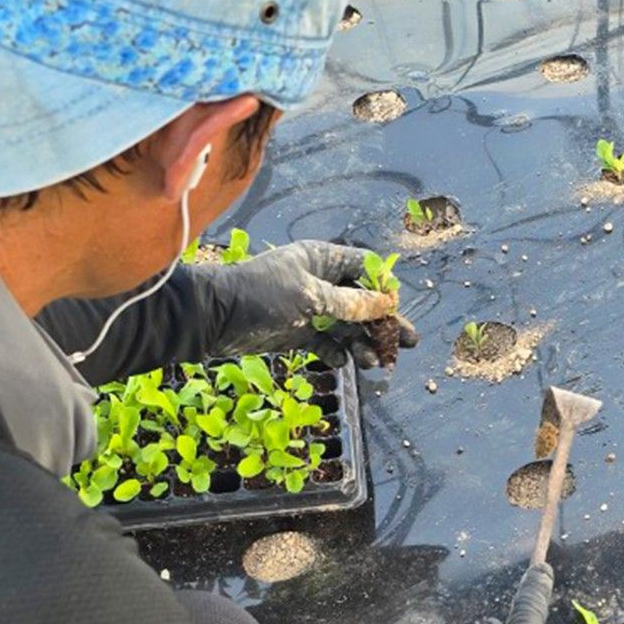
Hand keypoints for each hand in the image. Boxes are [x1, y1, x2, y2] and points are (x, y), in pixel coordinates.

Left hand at [191, 240, 417, 367]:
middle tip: (408, 343)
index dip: (384, 288)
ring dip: (363, 343)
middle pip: (362, 301)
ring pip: (347, 326)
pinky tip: (345, 363)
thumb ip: (349, 303)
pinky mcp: (296, 332)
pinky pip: (325, 343)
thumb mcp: (310, 297)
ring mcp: (308, 308)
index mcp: (322, 260)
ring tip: (375, 362)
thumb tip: (387, 304)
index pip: (365, 268)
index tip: (397, 308)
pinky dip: (337, 353)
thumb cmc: (261, 295)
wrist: (214, 319)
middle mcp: (318, 282)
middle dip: (384, 322)